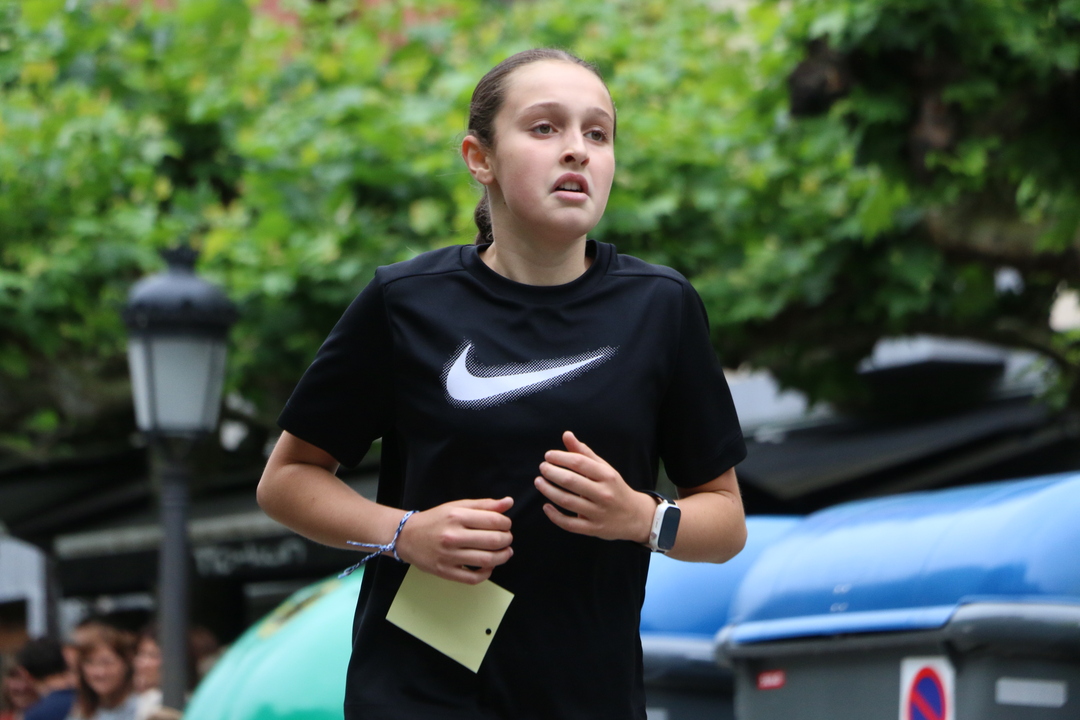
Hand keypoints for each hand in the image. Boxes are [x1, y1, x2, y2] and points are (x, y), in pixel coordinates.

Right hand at [395, 497, 513, 583]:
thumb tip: (509, 502)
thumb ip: (484, 505)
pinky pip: (473, 578)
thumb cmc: (435, 520)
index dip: (506, 523)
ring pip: (487, 560)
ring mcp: (449, 556)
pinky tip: (489, 566)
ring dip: (503, 557)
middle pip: (493, 541)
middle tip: (506, 538)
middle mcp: (453, 536)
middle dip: (507, 539)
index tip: (505, 525)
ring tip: (505, 552)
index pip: (493, 520)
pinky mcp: (445, 572)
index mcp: (456, 516)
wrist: (407, 537)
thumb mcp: (457, 506)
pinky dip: (487, 573)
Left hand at [535, 431, 654, 542]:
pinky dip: (555, 516)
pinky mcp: (593, 529)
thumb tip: (566, 435)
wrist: (635, 516)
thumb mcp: (604, 469)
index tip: (548, 456)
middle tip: (542, 468)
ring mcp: (598, 512)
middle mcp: (604, 493)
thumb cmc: (615, 488)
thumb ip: (584, 453)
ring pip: (567, 501)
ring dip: (549, 491)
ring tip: (539, 482)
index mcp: (607, 476)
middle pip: (571, 481)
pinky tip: (546, 506)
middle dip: (551, 472)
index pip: (579, 463)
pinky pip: (569, 523)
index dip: (560, 457)